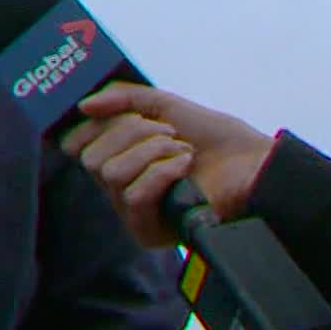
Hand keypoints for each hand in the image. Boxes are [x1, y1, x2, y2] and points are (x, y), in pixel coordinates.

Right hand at [60, 81, 276, 249]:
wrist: (251, 165)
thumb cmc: (215, 139)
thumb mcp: (165, 105)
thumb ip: (124, 99)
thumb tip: (83, 105)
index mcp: (119, 157)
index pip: (79, 145)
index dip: (98, 126)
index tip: (130, 115)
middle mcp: (119, 186)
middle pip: (93, 158)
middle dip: (133, 134)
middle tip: (168, 134)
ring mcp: (132, 211)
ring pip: (111, 174)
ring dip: (152, 152)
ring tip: (182, 152)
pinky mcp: (148, 231)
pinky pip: (134, 195)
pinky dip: (161, 172)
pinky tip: (184, 169)